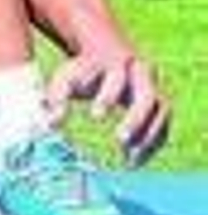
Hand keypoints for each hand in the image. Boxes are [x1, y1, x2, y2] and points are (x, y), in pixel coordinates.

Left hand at [46, 47, 170, 165]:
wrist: (110, 53)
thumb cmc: (83, 70)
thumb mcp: (67, 76)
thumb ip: (57, 97)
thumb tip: (50, 124)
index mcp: (114, 64)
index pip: (115, 78)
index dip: (107, 97)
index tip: (95, 117)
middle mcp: (139, 75)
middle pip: (147, 96)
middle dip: (135, 119)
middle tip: (119, 139)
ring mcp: (154, 88)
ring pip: (161, 112)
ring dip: (148, 136)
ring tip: (128, 159)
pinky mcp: (161, 104)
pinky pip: (164, 126)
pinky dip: (152, 144)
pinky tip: (134, 161)